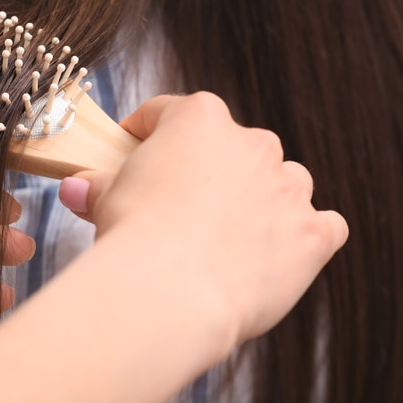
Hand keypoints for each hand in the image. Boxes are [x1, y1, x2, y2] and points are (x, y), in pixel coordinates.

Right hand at [60, 92, 347, 344]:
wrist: (171, 288)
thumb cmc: (134, 234)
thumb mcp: (104, 197)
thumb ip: (99, 185)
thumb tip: (77, 188)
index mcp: (200, 118)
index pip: (168, 113)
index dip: (147, 134)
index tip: (135, 154)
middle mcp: (252, 142)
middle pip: (235, 148)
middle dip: (214, 173)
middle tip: (183, 210)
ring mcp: (288, 186)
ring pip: (285, 182)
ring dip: (266, 201)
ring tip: (235, 237)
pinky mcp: (313, 232)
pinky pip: (325, 226)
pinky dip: (309, 237)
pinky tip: (286, 254)